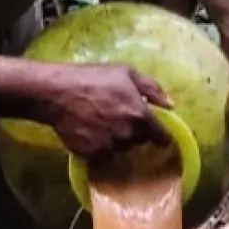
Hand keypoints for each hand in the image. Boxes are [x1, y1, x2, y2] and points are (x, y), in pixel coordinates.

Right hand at [37, 64, 171, 158]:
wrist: (57, 93)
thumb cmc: (92, 79)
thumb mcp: (126, 73)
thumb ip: (152, 89)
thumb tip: (170, 105)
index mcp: (140, 115)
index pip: (161, 136)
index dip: (160, 135)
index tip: (155, 133)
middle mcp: (127, 134)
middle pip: (139, 141)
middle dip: (133, 131)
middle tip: (118, 116)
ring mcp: (110, 146)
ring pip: (121, 148)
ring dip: (116, 138)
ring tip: (101, 121)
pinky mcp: (93, 154)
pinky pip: (103, 154)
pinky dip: (100, 146)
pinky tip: (90, 130)